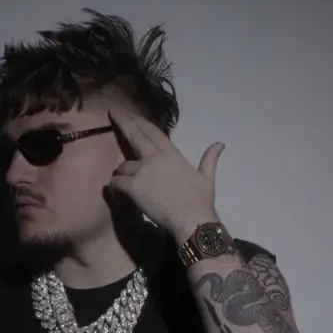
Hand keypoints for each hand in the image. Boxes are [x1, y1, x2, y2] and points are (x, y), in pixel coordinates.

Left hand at [106, 106, 223, 238]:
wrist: (192, 219)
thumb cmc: (200, 200)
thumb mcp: (207, 176)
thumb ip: (210, 158)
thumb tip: (220, 144)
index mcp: (171, 154)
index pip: (153, 132)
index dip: (140, 121)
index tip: (131, 113)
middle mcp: (154, 158)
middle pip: (134, 135)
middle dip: (123, 121)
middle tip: (112, 112)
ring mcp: (142, 171)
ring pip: (122, 166)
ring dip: (122, 173)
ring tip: (125, 184)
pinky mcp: (132, 187)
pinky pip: (116, 182)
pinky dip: (115, 188)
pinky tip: (119, 195)